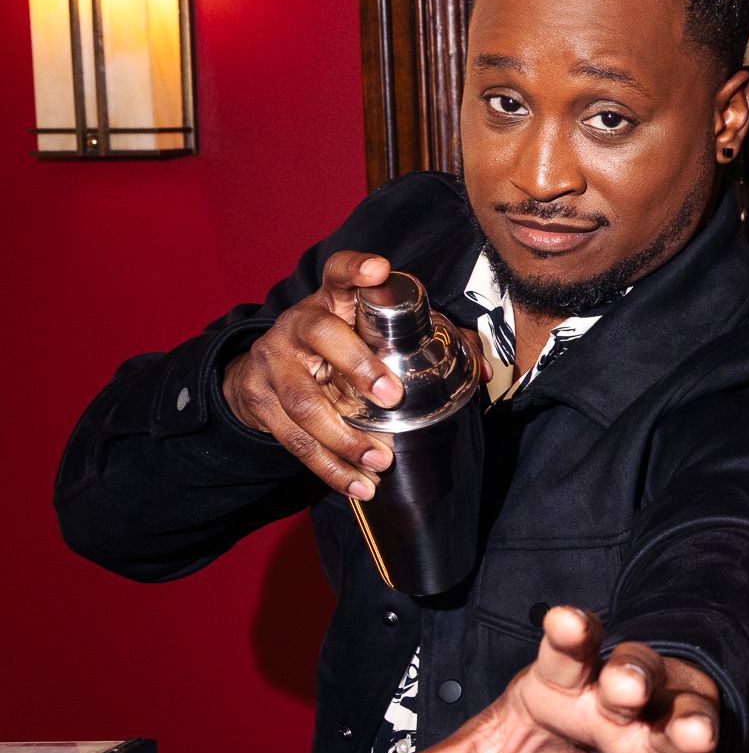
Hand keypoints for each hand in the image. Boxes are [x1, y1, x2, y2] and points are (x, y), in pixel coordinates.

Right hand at [219, 250, 410, 499]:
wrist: (259, 372)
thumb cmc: (336, 347)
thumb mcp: (366, 332)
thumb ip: (426, 339)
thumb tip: (485, 369)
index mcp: (331, 302)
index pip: (339, 273)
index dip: (356, 268)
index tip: (380, 268)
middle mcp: (298, 325)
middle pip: (322, 335)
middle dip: (358, 366)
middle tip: (392, 397)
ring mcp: (274, 364)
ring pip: (305, 401)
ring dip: (344, 437)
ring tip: (379, 461)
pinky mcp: (261, 404)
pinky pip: (293, 441)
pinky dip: (328, 468)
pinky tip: (357, 484)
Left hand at [348, 606, 735, 752]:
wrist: (628, 724)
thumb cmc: (558, 723)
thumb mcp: (494, 741)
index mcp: (572, 676)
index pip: (570, 649)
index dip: (570, 634)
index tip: (563, 620)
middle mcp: (627, 690)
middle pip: (636, 672)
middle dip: (633, 676)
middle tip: (624, 685)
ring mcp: (666, 724)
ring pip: (685, 714)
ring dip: (688, 723)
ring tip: (691, 736)